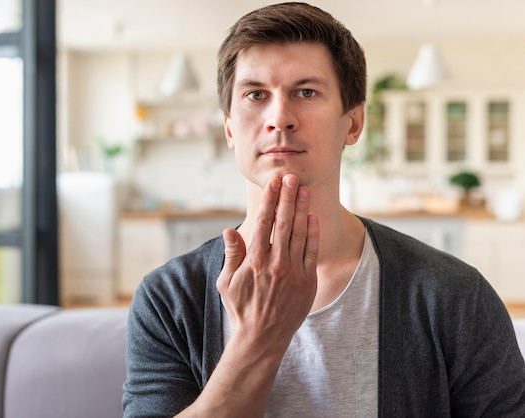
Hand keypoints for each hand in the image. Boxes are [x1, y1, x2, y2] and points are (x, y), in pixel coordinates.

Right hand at [217, 173, 318, 346]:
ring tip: (304, 190)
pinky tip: (313, 218)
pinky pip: (312, 253)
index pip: (263, 223)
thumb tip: (229, 230)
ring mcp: (294, 272)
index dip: (269, 201)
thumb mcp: (226, 282)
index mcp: (255, 261)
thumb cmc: (241, 308)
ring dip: (302, 210)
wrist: (262, 338)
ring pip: (299, 234)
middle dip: (288, 198)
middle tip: (292, 178)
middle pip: (283, 223)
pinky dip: (313, 234)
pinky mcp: (308, 281)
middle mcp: (276, 263)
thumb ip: (231, 255)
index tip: (273, 184)